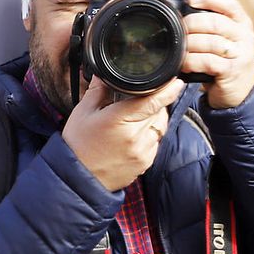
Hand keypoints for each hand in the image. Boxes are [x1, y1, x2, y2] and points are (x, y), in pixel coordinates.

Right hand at [62, 76, 184, 190]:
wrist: (78, 179)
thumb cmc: (78, 145)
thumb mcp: (83, 113)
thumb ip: (97, 90)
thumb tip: (103, 74)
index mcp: (119, 120)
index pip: (152, 102)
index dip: (168, 90)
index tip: (176, 82)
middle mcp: (135, 137)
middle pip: (159, 112)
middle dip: (155, 103)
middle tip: (138, 101)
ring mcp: (142, 152)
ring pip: (160, 127)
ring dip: (154, 119)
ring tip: (134, 119)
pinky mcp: (145, 163)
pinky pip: (156, 142)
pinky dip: (150, 135)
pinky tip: (133, 135)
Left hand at [182, 0, 253, 108]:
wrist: (244, 90)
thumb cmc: (227, 58)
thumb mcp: (224, 36)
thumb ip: (209, 17)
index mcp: (242, 22)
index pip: (229, 2)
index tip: (191, 0)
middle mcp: (244, 35)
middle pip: (215, 22)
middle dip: (192, 24)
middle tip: (180, 30)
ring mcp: (241, 54)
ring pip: (210, 42)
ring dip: (190, 45)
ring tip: (180, 49)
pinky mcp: (232, 71)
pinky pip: (208, 62)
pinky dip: (192, 61)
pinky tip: (185, 63)